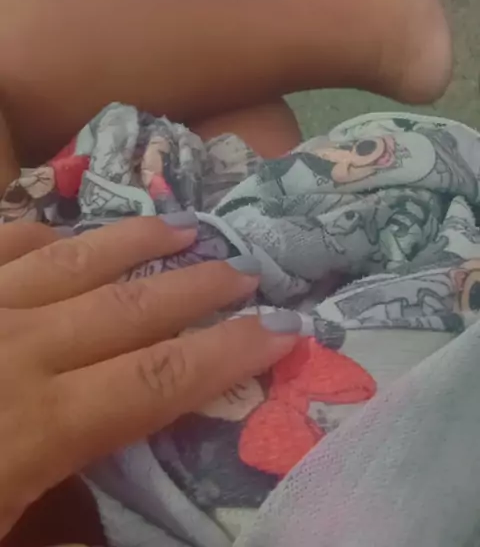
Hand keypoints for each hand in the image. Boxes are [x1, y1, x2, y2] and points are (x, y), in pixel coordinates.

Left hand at [0, 218, 296, 536]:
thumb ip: (67, 532)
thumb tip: (120, 525)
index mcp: (39, 423)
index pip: (158, 380)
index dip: (228, 354)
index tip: (283, 331)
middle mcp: (20, 346)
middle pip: (131, 306)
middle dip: (200, 287)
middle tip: (248, 270)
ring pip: (74, 259)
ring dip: (137, 241)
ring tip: (184, 226)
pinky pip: (9, 242)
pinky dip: (47, 235)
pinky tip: (70, 235)